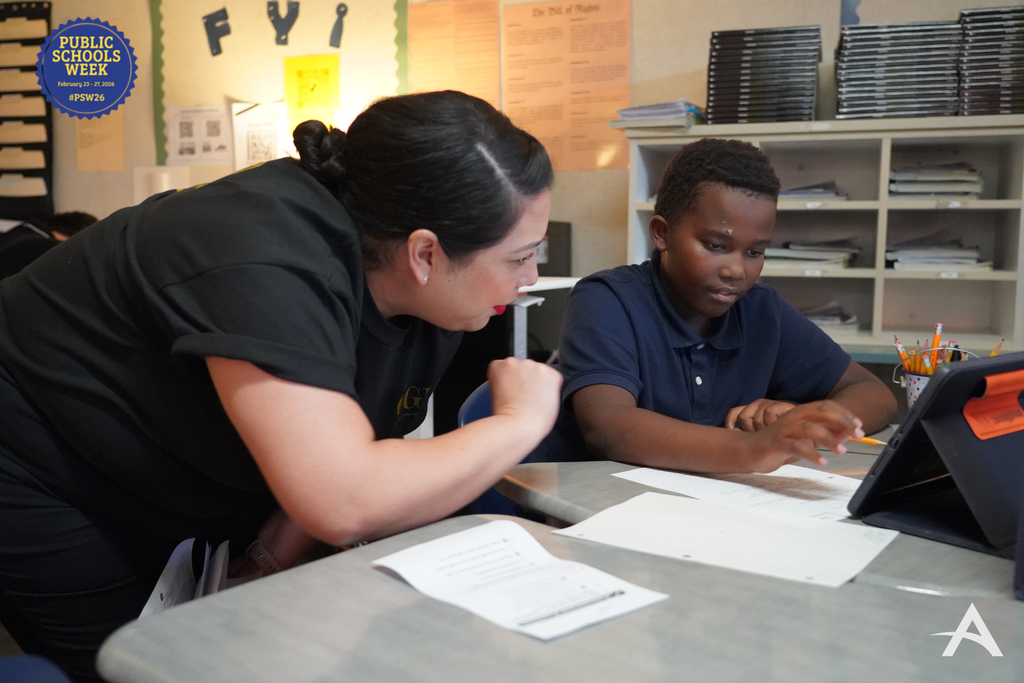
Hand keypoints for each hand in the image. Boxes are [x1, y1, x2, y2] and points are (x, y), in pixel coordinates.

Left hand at [487, 357, 562, 438]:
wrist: (517, 425)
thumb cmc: (534, 422)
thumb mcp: (552, 404)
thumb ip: (547, 389)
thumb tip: (536, 386)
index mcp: (552, 375)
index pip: (544, 374)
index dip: (537, 385)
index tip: (533, 393)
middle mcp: (536, 365)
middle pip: (529, 369)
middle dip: (524, 379)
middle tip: (520, 395)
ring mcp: (518, 364)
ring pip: (513, 367)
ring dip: (511, 376)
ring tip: (510, 394)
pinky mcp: (501, 365)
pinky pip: (497, 367)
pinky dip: (497, 376)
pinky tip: (501, 390)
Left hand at [725, 399, 795, 430]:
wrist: (806, 433)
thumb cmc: (783, 436)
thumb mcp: (763, 437)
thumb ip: (747, 434)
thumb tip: (733, 431)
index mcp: (752, 412)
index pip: (734, 413)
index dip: (730, 420)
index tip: (731, 430)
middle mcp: (758, 406)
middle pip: (744, 417)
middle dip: (750, 430)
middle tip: (762, 437)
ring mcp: (769, 404)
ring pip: (756, 417)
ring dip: (763, 429)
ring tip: (773, 433)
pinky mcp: (779, 404)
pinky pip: (769, 413)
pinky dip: (772, 422)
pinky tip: (779, 427)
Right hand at [742, 400, 864, 472]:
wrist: (748, 451)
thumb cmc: (778, 444)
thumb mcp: (805, 439)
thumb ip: (824, 434)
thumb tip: (846, 433)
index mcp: (800, 412)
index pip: (826, 406)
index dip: (844, 414)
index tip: (859, 426)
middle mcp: (793, 417)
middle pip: (821, 412)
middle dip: (842, 422)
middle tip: (858, 435)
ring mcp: (784, 429)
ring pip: (810, 428)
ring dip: (829, 439)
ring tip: (842, 451)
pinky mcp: (777, 443)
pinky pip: (796, 446)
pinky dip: (811, 454)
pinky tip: (822, 461)